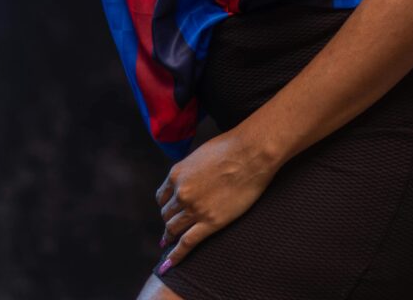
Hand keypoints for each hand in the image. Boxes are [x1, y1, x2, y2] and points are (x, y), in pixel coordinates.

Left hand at [155, 129, 279, 271]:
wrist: (250, 153)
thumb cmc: (231, 148)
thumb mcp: (201, 154)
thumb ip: (191, 170)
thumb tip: (192, 179)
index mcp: (177, 174)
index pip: (162, 197)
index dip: (166, 205)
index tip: (170, 211)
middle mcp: (181, 192)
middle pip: (167, 214)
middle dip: (170, 220)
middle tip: (173, 228)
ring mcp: (195, 209)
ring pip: (173, 229)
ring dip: (171, 236)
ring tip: (169, 243)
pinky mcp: (210, 222)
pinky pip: (187, 243)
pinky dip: (176, 255)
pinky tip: (169, 264)